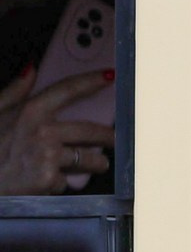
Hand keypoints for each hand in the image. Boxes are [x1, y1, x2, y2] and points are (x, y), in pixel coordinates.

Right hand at [0, 67, 113, 194]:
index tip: (110, 75)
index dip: (91, 81)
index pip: (68, 89)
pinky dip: (60, 182)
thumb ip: (15, 90)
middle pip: (91, 130)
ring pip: (89, 159)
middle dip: (109, 136)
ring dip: (96, 163)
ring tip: (95, 164)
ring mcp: (48, 156)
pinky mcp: (49, 178)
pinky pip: (67, 180)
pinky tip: (48, 181)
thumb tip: (31, 69)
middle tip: (114, 139)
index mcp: (30, 111)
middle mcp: (43, 131)